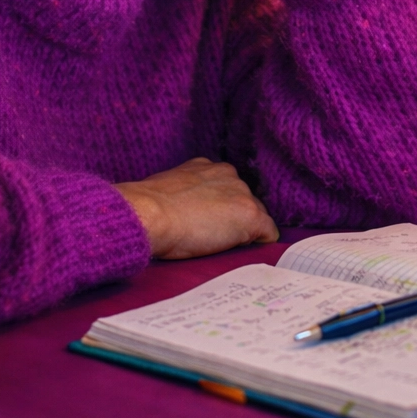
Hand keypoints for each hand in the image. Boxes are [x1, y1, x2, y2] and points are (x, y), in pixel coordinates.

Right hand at [114, 157, 279, 259]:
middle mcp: (229, 174)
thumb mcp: (169, 190)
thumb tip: (186, 209)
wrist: (149, 214)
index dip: (219, 209)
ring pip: (256, 215)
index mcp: (207, 167)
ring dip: (244, 229)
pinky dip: (259, 243)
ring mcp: (242, 194)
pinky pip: (268, 232)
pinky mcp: (250, 215)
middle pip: (244, 200)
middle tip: (213, 236)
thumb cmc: (148, 209)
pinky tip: (242, 250)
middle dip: (233, 217)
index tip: (208, 223)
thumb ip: (185, 193)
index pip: (226, 189)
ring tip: (221, 244)